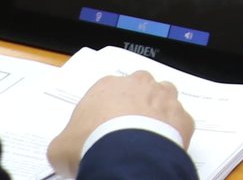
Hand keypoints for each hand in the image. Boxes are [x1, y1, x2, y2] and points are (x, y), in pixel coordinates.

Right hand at [48, 72, 194, 177]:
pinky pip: (179, 123)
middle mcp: (139, 85)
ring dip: (158, 112)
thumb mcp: (60, 146)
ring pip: (165, 98)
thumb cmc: (88, 144)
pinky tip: (163, 148)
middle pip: (140, 88)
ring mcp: (164, 98)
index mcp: (108, 86)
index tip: (103, 129)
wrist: (124, 157)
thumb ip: (66, 141)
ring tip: (148, 137)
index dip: (106, 111)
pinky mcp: (182, 118)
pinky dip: (174, 133)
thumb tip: (68, 149)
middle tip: (128, 131)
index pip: (108, 92)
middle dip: (136, 105)